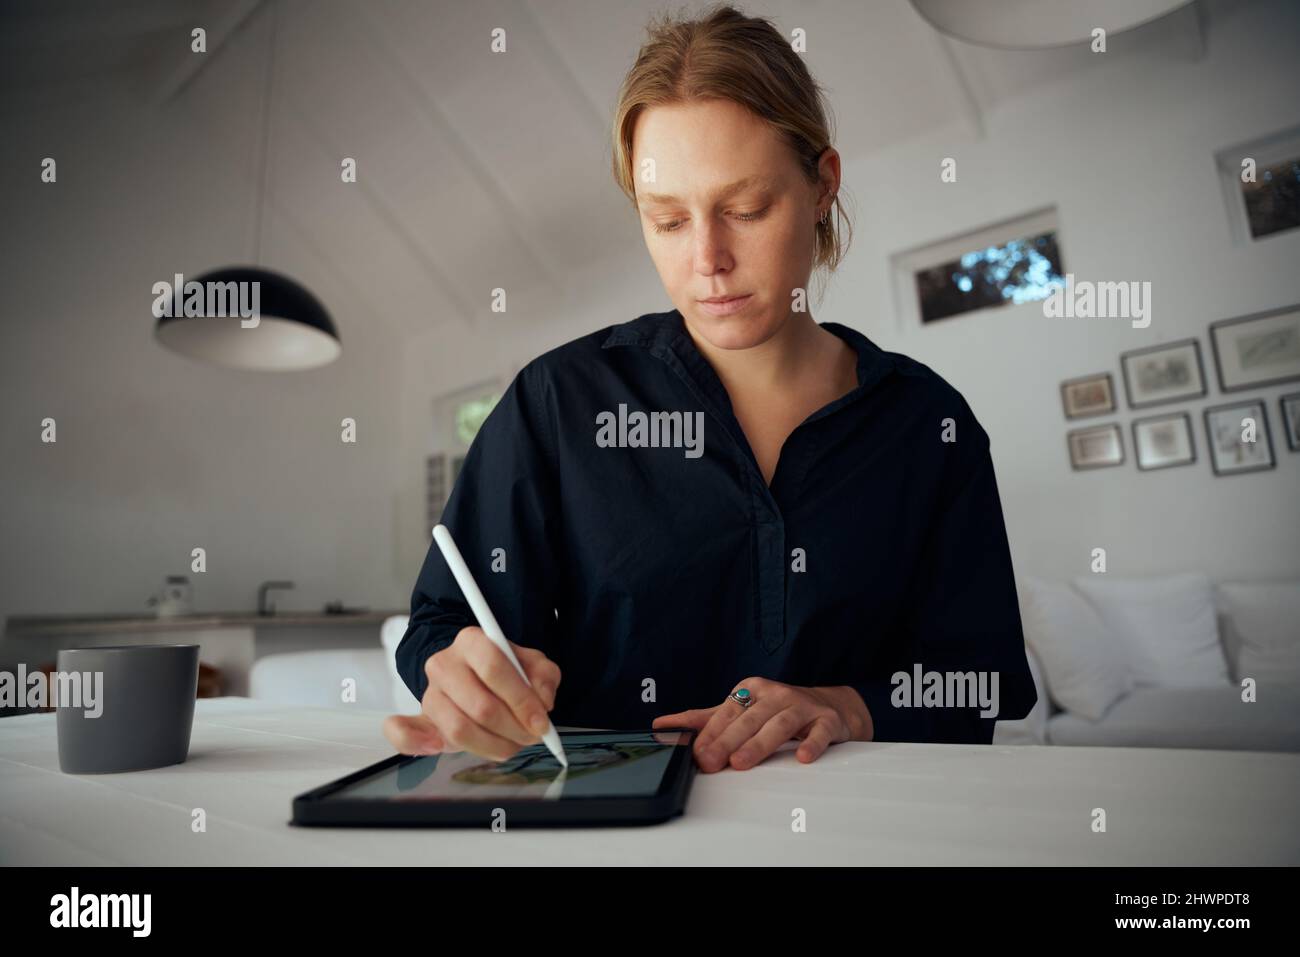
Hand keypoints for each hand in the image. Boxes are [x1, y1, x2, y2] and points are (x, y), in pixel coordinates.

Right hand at [382, 626, 560, 762]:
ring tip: (512, 743)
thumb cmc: (506, 671)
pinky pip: (402, 732)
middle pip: (480, 705)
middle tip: (532, 736)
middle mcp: (444, 664)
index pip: (494, 668)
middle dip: (513, 728)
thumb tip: (542, 701)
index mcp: (472, 641)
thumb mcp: (532, 664)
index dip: (521, 700)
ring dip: (493, 745)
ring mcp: (430, 692)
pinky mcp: (420, 718)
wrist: (474, 674)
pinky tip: (437, 748)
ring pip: (459, 728)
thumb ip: (543, 677)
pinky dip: (415, 744)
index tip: (541, 722)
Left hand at [652, 678, 870, 771]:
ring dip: (759, 744)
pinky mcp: (826, 721)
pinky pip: (819, 732)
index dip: (710, 734)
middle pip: (749, 719)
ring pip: (778, 724)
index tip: (696, 754)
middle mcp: (775, 694)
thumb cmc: (778, 709)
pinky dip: (811, 743)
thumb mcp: (741, 710)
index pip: (727, 712)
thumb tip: (663, 725)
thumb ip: (704, 720)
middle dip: (727, 742)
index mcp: (751, 689)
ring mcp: (802, 706)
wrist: (830, 706)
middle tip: (711, 762)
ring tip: (742, 762)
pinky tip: (802, 757)